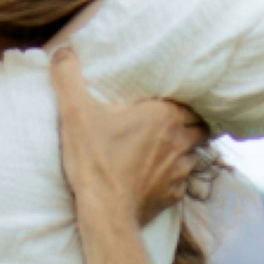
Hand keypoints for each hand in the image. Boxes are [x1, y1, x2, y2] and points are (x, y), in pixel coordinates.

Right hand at [50, 46, 210, 224]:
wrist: (105, 212)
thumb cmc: (95, 160)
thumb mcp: (75, 113)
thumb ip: (68, 77)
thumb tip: (62, 51)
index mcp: (163, 116)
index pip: (193, 104)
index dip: (188, 103)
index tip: (178, 103)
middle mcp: (178, 141)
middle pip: (201, 129)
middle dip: (193, 125)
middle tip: (177, 124)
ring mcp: (179, 171)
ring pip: (194, 155)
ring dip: (185, 151)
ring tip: (167, 150)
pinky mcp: (173, 196)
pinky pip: (182, 182)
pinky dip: (174, 178)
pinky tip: (158, 177)